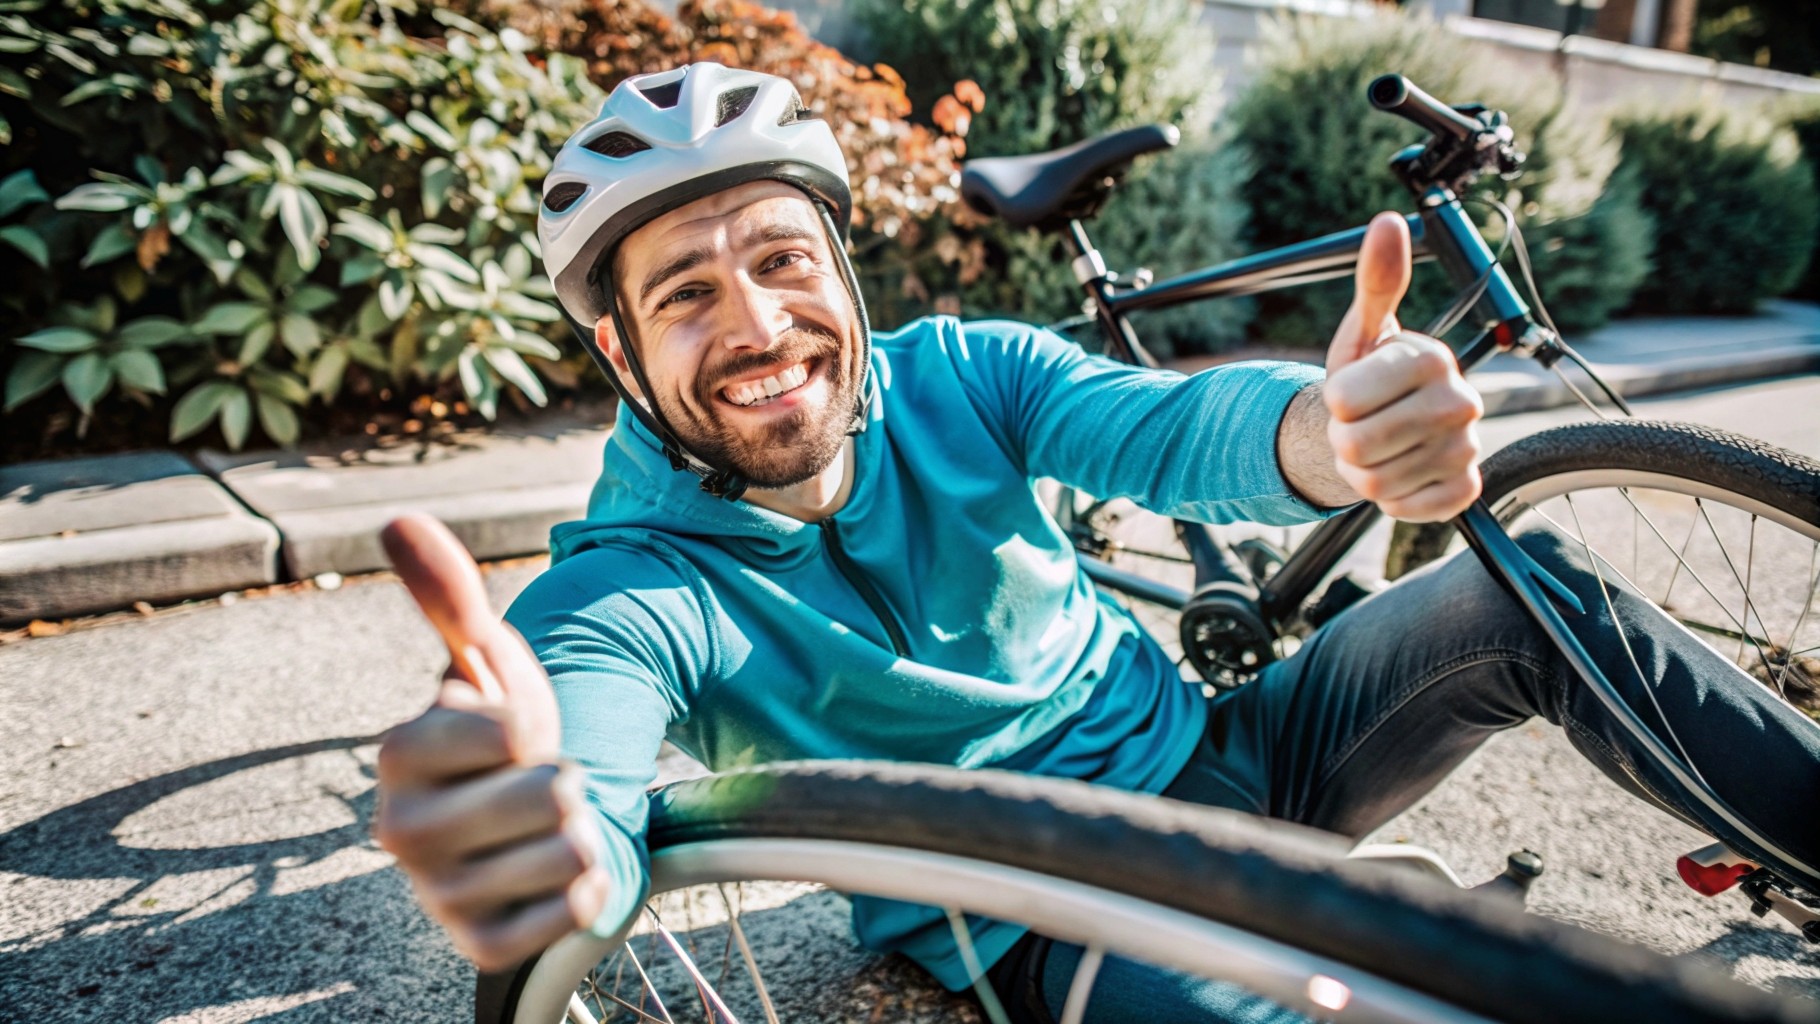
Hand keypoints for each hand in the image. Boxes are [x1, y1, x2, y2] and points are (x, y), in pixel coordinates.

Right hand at [372, 514, 605, 971]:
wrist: (519, 826)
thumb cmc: (499, 738)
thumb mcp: (485, 663)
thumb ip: (450, 597)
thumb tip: (398, 518)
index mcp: (397, 754)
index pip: (514, 729)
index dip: (535, 723)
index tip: (506, 736)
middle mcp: (401, 832)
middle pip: (552, 793)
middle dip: (565, 781)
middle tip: (531, 786)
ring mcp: (439, 896)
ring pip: (573, 851)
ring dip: (581, 834)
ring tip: (542, 830)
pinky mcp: (483, 947)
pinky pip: (575, 912)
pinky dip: (587, 891)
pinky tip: (552, 877)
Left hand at [1322, 212, 1483, 521]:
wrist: (1386, 427)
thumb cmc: (1369, 377)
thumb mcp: (1362, 331)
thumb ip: (1376, 282)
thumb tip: (1387, 223)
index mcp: (1433, 359)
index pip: (1344, 401)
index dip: (1333, 403)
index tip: (1350, 394)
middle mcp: (1462, 402)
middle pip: (1357, 446)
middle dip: (1344, 440)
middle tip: (1359, 426)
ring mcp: (1466, 448)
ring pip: (1375, 484)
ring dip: (1362, 472)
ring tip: (1377, 448)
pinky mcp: (1464, 490)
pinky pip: (1405, 508)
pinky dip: (1390, 499)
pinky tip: (1399, 472)